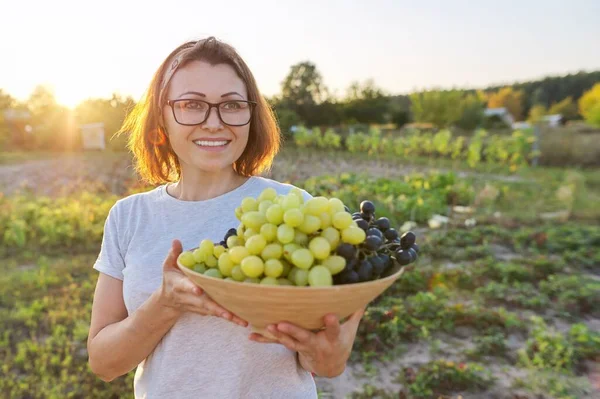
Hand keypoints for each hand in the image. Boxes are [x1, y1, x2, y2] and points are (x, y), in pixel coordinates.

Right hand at [157, 239, 246, 326]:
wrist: (168, 301)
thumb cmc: (171, 279)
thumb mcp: (168, 266)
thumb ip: (173, 254)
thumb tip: (176, 241)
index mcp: (181, 285)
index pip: (186, 286)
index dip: (192, 288)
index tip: (199, 290)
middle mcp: (191, 298)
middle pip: (205, 304)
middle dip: (217, 309)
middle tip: (229, 314)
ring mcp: (199, 306)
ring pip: (214, 311)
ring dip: (228, 316)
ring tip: (242, 321)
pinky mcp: (206, 310)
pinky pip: (218, 313)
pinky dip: (230, 317)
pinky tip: (243, 320)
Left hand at [248, 307, 364, 377]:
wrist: (330, 366)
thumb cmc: (342, 342)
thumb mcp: (351, 329)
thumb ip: (355, 311)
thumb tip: (364, 291)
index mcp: (333, 338)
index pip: (334, 330)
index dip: (332, 324)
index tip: (329, 316)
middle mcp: (318, 344)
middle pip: (305, 337)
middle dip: (294, 331)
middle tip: (282, 323)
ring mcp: (304, 348)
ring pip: (290, 342)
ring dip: (278, 335)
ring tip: (268, 326)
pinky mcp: (294, 348)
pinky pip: (278, 344)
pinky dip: (265, 340)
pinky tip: (252, 336)